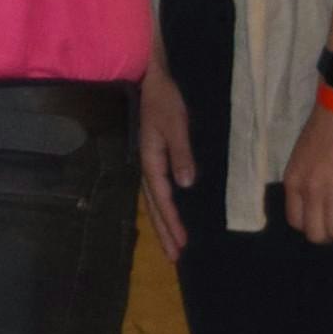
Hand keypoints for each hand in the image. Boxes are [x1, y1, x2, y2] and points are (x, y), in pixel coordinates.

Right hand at [135, 61, 195, 261]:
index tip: (182, 244)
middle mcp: (146, 164)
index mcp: (151, 159)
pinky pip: (156, 189)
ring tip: (172, 244)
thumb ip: (180, 153)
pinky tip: (168, 214)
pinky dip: (162, 207)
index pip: (162, 198)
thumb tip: (186, 185)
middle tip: (175, 257)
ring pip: (153, 200)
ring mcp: (148, 161)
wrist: (149, 76)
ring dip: (162, 223)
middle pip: (154, 205)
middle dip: (164, 231)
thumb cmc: (163, 98)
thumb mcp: (175, 123)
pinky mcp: (153, 155)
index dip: (171, 221)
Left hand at [282, 108, 332, 243]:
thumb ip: (305, 180)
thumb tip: (315, 200)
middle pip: (316, 233)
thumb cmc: (322, 130)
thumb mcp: (301, 159)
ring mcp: (332, 190)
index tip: (323, 222)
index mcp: (293, 182)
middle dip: (330, 236)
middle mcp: (309, 190)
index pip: (296, 221)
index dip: (311, 227)